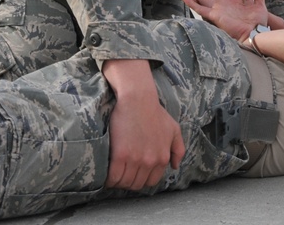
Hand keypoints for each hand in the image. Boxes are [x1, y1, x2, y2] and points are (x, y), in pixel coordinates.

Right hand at [102, 60, 184, 189]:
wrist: (137, 99)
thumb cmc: (154, 111)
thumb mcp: (173, 129)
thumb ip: (178, 149)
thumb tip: (175, 167)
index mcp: (162, 157)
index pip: (151, 181)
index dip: (141, 179)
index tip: (133, 173)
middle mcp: (150, 161)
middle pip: (136, 184)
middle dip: (129, 181)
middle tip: (121, 172)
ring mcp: (135, 160)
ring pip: (124, 183)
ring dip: (118, 181)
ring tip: (112, 173)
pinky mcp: (120, 156)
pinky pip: (113, 177)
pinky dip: (108, 179)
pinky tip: (106, 172)